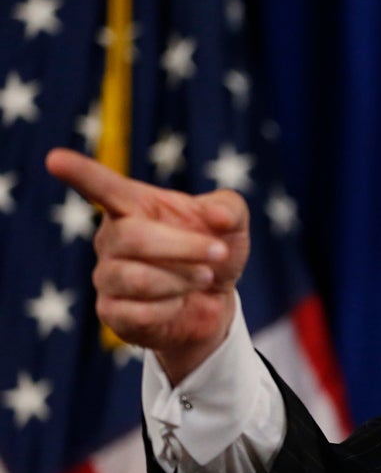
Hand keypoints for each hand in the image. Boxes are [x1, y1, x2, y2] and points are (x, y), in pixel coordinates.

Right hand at [45, 148, 250, 383]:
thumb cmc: (215, 250)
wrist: (216, 301)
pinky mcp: (112, 313)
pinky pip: (137, 312)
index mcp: (133, 207)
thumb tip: (216, 218)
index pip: (102, 187)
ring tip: (203, 278)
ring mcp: (107, 277)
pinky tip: (179, 304)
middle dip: (183, 247)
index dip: (80, 174)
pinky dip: (171, 308)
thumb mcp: (232, 224)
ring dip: (180, 279)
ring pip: (135, 277)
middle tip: (218, 253)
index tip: (56, 159)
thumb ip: (230, 209)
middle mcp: (112, 239)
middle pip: (133, 238)